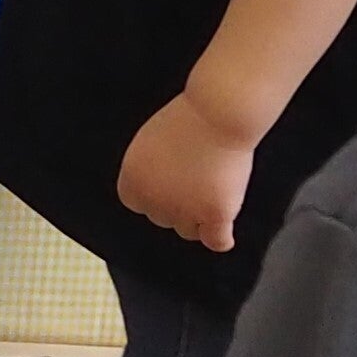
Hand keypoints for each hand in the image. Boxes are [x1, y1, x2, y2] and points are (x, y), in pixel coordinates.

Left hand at [117, 89, 255, 255]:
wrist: (217, 115)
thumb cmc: (188, 119)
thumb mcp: (150, 141)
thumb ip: (149, 169)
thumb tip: (156, 186)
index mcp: (133, 181)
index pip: (137, 204)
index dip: (155, 195)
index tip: (168, 186)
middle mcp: (154, 201)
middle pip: (163, 219)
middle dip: (178, 205)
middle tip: (196, 182)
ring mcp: (185, 211)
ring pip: (189, 231)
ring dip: (199, 219)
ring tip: (212, 197)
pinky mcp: (215, 214)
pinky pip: (216, 241)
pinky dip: (220, 240)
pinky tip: (223, 236)